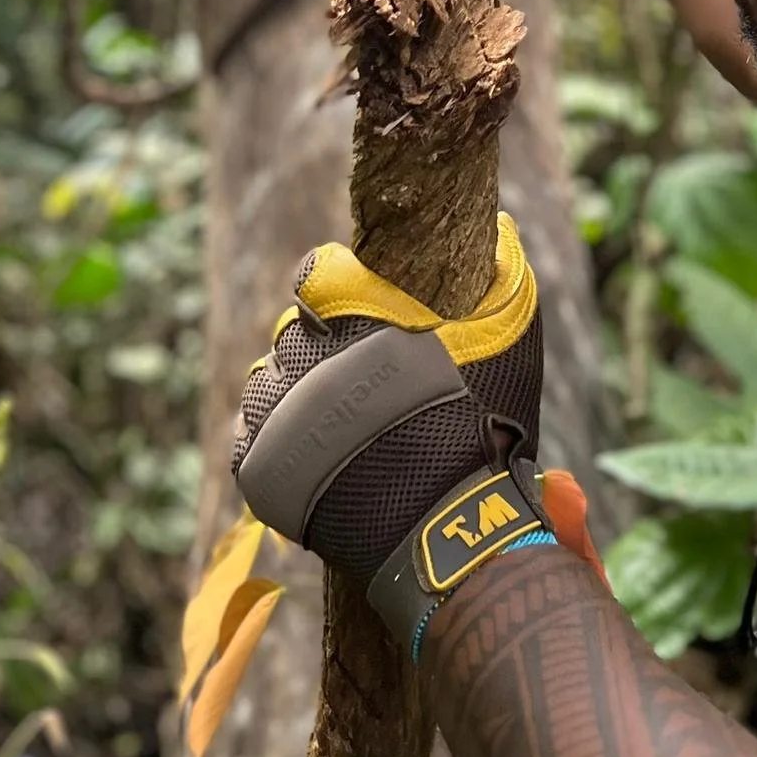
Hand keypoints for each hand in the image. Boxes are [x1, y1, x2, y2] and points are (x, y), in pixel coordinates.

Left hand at [232, 216, 549, 652]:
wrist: (449, 531)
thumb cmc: (485, 435)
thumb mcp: (509, 349)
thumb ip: (505, 282)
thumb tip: (506, 225)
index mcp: (359, 320)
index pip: (317, 275)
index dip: (333, 289)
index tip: (349, 309)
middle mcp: (310, 359)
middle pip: (290, 333)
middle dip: (314, 349)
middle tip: (348, 382)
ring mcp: (280, 414)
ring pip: (264, 384)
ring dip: (288, 394)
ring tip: (323, 422)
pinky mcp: (262, 468)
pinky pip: (247, 438)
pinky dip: (269, 441)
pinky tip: (301, 452)